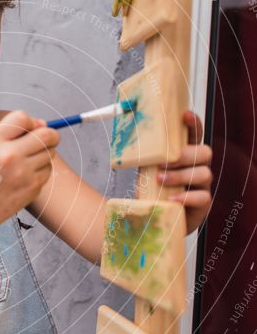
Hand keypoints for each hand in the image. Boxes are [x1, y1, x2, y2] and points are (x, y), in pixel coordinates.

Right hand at [0, 110, 59, 227]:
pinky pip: (47, 170)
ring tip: (26, 163)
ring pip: (49, 153)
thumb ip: (15, 132)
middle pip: (47, 135)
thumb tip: (45, 124)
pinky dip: (41, 170)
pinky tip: (25, 177)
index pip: (22, 117)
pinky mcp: (33, 186)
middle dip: (50, 135)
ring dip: (43, 154)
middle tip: (47, 139)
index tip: (30, 129)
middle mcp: (10, 156)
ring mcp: (24, 173)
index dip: (31, 121)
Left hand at [157, 111, 212, 234]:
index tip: (185, 115)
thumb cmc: (155, 191)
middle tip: (164, 162)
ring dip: (180, 176)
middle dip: (184, 155)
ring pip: (204, 173)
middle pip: (205, 152)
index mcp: (186, 155)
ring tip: (160, 180)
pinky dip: (186, 197)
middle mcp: (198, 167)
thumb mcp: (147, 172)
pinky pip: (203, 197)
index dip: (193, 124)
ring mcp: (203, 185)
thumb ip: (146, 159)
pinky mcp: (203, 204)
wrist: (159, 218)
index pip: (194, 135)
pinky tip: (172, 199)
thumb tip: (127, 144)